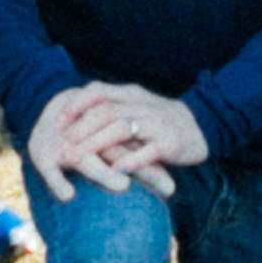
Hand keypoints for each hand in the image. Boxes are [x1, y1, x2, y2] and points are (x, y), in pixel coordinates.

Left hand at [25, 82, 207, 194]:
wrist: (204, 126)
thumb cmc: (162, 120)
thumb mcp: (137, 106)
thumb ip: (111, 106)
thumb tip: (75, 112)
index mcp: (132, 94)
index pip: (98, 92)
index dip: (75, 106)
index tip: (57, 123)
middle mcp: (142, 105)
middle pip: (105, 112)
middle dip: (80, 130)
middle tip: (61, 147)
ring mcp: (156, 124)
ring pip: (121, 129)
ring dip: (95, 144)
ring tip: (77, 160)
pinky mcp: (169, 143)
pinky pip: (146, 152)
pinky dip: (129, 160)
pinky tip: (114, 170)